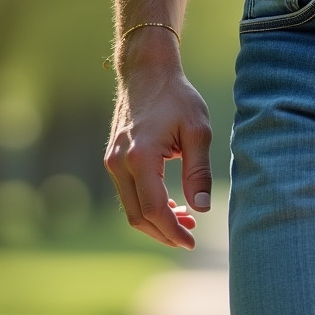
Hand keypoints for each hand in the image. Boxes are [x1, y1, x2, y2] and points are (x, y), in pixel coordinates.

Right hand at [103, 33, 211, 248]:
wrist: (146, 72)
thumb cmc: (177, 98)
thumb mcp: (198, 131)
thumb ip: (199, 171)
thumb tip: (201, 209)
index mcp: (141, 157)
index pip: (154, 209)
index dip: (173, 231)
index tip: (192, 242)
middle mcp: (120, 163)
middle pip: (138, 217)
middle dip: (164, 233)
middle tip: (191, 236)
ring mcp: (112, 162)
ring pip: (131, 209)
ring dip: (157, 221)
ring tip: (186, 221)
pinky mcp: (113, 160)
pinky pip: (128, 194)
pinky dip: (147, 206)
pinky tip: (172, 205)